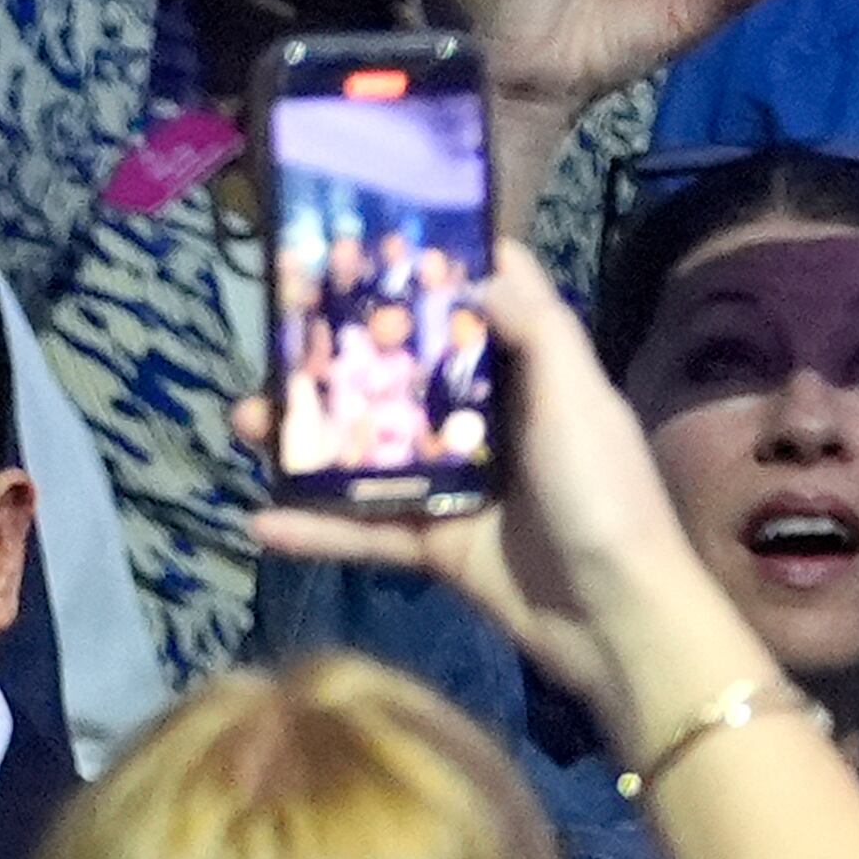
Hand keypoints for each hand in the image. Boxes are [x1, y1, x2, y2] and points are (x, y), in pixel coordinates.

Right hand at [251, 256, 725, 725]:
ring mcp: (456, 486)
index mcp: (529, 376)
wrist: (615, 617)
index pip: (481, 307)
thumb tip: (476, 267)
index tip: (370, 241)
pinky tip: (261, 523)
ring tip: (243, 424)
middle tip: (272, 344)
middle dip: (335, 360)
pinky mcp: (433, 545)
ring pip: (367, 451)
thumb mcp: (578, 397)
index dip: (433, 271)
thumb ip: (534, 329)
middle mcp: (488, 423)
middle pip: (400, 377)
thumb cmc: (603, 493)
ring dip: (304, 441)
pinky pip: (363, 532)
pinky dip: (315, 532)